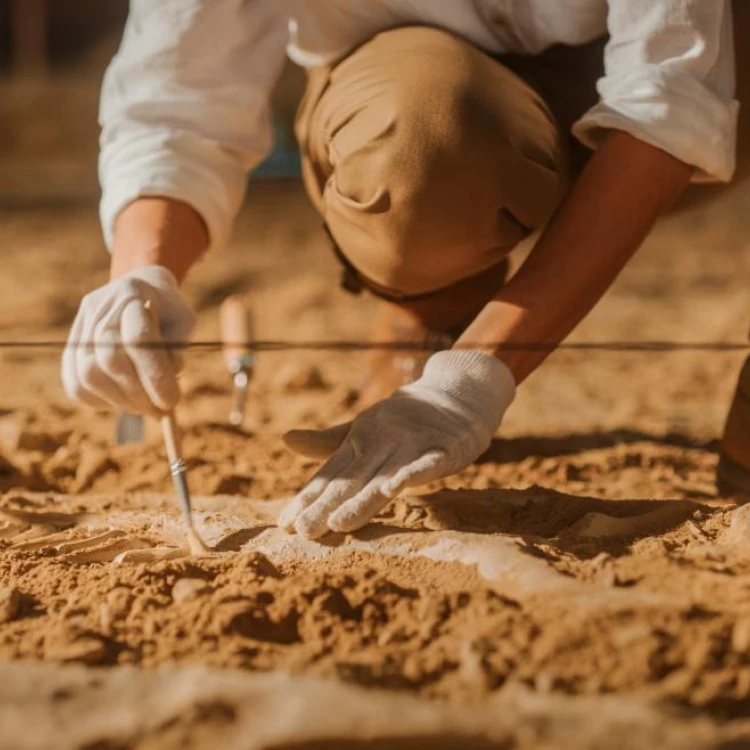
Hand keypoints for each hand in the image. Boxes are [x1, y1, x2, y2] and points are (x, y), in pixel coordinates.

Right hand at [61, 265, 195, 414]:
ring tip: (145, 407)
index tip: (171, 401)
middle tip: (160, 410)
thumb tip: (172, 374)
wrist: (141, 290)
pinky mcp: (70, 348)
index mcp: (132, 293)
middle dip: (138, 393)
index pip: (138, 339)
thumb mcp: (185, 321)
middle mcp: (99, 307)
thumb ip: (178, 346)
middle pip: (110, 359)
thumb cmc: (168, 310)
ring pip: (88, 375)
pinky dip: (101, 401)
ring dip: (120, 401)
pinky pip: (76, 385)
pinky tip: (123, 401)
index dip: (155, 375)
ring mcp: (80, 327)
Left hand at [279, 350, 515, 538]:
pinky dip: (412, 474)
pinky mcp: (443, 447)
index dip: (308, 498)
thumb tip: (284, 439)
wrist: (456, 392)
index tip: (285, 524)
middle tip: (303, 531)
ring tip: (338, 523)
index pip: (331, 475)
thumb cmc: (405, 418)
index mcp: (360, 441)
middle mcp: (381, 442)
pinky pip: (427, 463)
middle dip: (327, 506)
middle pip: (352, 480)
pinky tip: (394, 489)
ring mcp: (411, 444)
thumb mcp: (363, 428)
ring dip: (362, 500)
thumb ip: (328, 442)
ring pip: (384, 477)